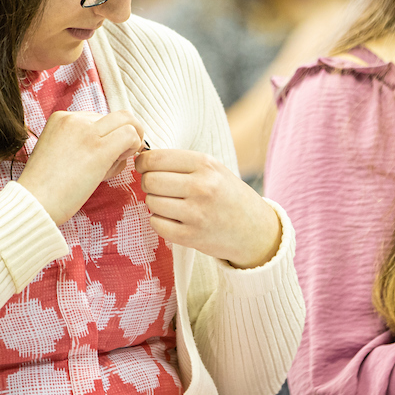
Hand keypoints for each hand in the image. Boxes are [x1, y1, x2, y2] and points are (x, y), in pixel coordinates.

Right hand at [17, 110, 145, 224]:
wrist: (33, 203)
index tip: (103, 155)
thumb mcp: (60, 151)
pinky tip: (117, 165)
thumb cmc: (47, 187)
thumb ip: (83, 142)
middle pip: (118, 116)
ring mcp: (87, 132)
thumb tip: (115, 142)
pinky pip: (131, 135)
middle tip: (119, 157)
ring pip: (128, 121)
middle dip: (125, 135)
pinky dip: (134, 148)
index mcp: (62, 117)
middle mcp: (75, 119)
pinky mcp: (98, 149)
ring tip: (113, 164)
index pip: (100, 118)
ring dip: (132, 141)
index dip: (108, 136)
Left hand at [135, 149, 281, 268]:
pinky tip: (172, 218)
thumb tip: (140, 157)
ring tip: (169, 203)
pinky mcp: (192, 236)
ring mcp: (197, 213)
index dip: (143, 162)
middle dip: (147, 183)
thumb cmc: (228, 195)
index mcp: (206, 164)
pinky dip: (158, 221)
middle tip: (157, 187)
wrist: (254, 230)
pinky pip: (156, 224)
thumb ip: (181, 162)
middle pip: (150, 180)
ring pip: (151, 202)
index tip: (144, 167)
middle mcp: (202, 187)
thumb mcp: (213, 169)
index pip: (156, 158)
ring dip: (154, 202)